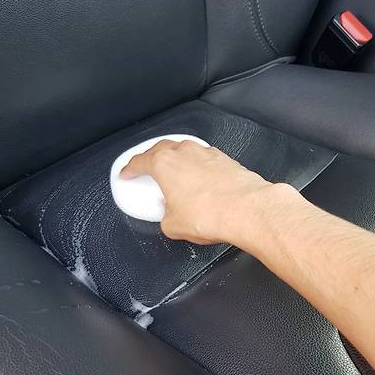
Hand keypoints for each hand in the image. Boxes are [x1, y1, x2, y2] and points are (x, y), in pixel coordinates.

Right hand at [119, 139, 295, 244]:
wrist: (247, 210)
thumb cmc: (212, 214)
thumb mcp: (174, 226)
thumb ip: (166, 217)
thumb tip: (171, 216)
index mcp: (164, 164)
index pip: (139, 162)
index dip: (130, 169)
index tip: (127, 173)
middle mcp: (185, 152)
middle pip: (162, 149)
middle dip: (152, 157)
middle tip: (147, 167)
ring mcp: (208, 153)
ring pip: (185, 149)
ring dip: (177, 159)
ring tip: (175, 172)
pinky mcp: (227, 160)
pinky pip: (205, 158)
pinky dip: (198, 166)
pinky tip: (201, 178)